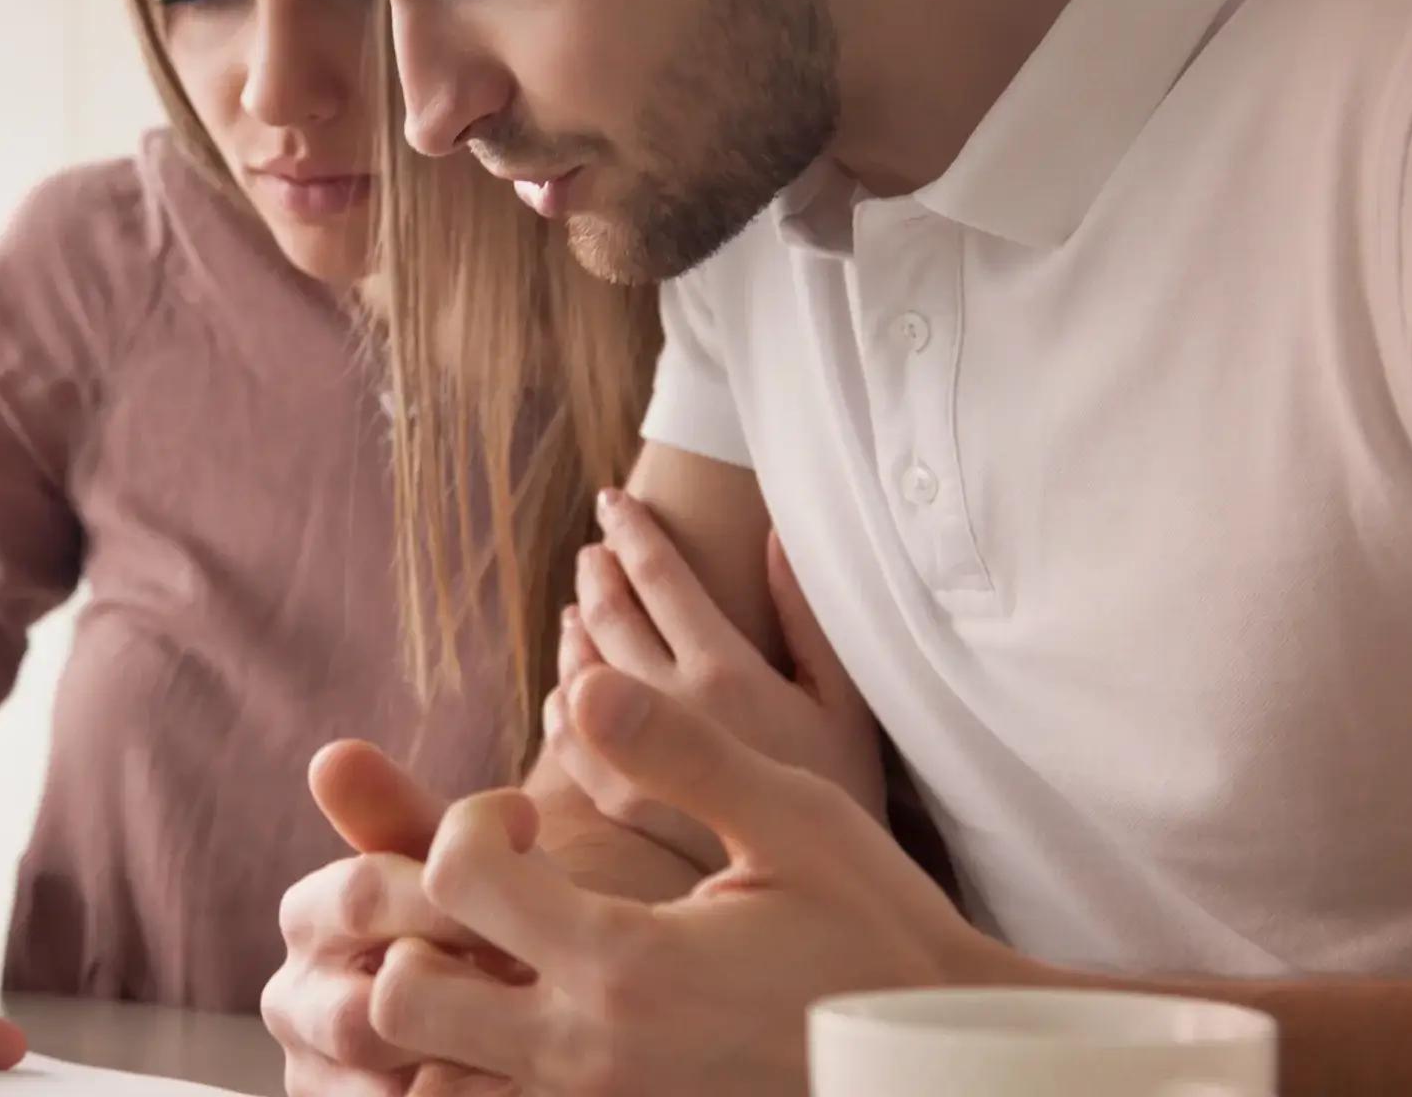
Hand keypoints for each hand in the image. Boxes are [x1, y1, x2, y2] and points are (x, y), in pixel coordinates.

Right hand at [265, 743, 518, 1095]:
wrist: (531, 997)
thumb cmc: (497, 916)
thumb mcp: (466, 861)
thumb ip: (405, 814)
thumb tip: (331, 756)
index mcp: (311, 913)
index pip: (363, 894)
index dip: (456, 892)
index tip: (534, 877)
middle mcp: (293, 999)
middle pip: (361, 1009)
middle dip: (462, 998)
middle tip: (541, 986)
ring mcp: (318, 1074)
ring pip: (380, 1083)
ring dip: (465, 1064)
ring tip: (538, 1038)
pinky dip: (459, 1096)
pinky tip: (516, 1077)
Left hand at [374, 669, 1035, 1096]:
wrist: (938, 1064)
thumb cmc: (875, 932)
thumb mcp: (795, 820)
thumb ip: (681, 753)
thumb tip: (585, 685)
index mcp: (625, 966)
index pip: (457, 876)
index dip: (473, 822)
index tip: (524, 815)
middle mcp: (589, 1057)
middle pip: (400, 998)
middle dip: (417, 928)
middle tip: (488, 892)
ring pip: (430, 1077)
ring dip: (436, 1012)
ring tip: (498, 957)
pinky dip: (474, 1069)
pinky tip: (530, 1014)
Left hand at [554, 491, 886, 868]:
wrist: (826, 911)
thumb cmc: (851, 800)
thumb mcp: (844, 703)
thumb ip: (805, 617)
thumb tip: (773, 538)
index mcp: (726, 673)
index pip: (659, 578)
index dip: (631, 531)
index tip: (612, 502)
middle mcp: (669, 710)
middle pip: (609, 616)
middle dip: (597, 571)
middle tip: (594, 550)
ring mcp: (634, 761)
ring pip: (577, 671)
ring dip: (576, 627)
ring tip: (580, 604)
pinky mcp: (620, 807)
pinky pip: (565, 739)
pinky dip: (560, 701)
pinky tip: (567, 687)